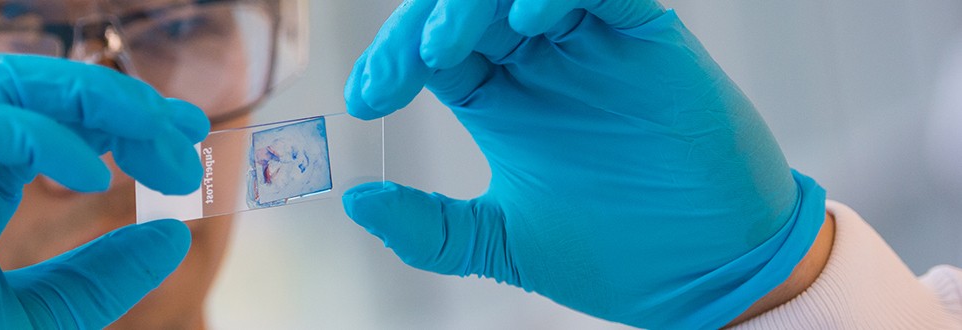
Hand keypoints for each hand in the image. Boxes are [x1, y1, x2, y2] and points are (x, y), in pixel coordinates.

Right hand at [0, 54, 210, 328]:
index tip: (188, 135)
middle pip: (41, 87)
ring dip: (94, 101)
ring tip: (156, 140)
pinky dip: (44, 137)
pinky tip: (93, 172)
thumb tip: (174, 237)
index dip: (125, 115)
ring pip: (9, 83)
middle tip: (188, 133)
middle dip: (122, 100)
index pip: (57, 115)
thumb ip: (102, 276)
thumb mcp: (46, 314)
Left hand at [341, 0, 827, 327]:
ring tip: (442, 50)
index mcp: (501, 97)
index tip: (363, 100)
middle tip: (392, 76)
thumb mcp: (501, 243)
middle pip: (464, 6)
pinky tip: (524, 21)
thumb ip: (429, 226)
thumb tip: (359, 201)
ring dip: (470, 4)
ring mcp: (592, 43)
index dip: (392, 62)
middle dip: (417, 28)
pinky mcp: (649, 35)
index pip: (430, 50)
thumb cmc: (619, 253)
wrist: (711, 275)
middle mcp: (540, 61)